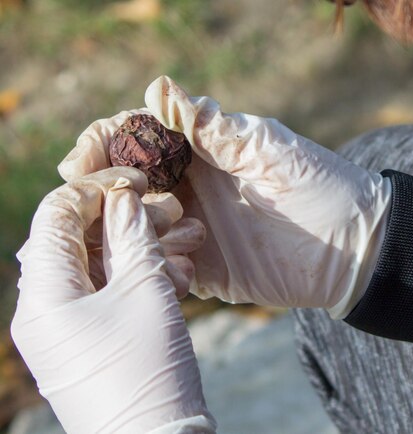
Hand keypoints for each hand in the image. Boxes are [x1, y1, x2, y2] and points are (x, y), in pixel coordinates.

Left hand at [11, 167, 215, 433]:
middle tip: (172, 211)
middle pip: (81, 241)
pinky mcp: (91, 343)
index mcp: (45, 294)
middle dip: (128, 221)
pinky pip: (109, 297)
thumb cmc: (148, 370)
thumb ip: (133, 236)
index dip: (98, 187)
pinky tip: (180, 275)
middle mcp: (45, 310)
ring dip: (142, 250)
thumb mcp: (146, 291)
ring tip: (188, 243)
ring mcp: (67, 329)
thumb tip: (125, 197)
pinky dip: (140, 280)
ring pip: (101, 269)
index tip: (139, 180)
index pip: (58, 215)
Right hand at [60, 76, 390, 317]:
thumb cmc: (321, 186)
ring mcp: (194, 229)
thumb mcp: (267, 148)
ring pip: (134, 227)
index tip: (83, 157)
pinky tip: (159, 265)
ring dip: (118, 229)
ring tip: (122, 232)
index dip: (106, 142)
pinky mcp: (204, 269)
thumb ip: (213, 128)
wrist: (355, 246)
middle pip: (125, 183)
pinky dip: (149, 265)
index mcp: (203, 152)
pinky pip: (161, 267)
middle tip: (82, 197)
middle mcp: (191, 188)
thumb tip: (156, 88)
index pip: (139, 138)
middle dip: (97, 188)